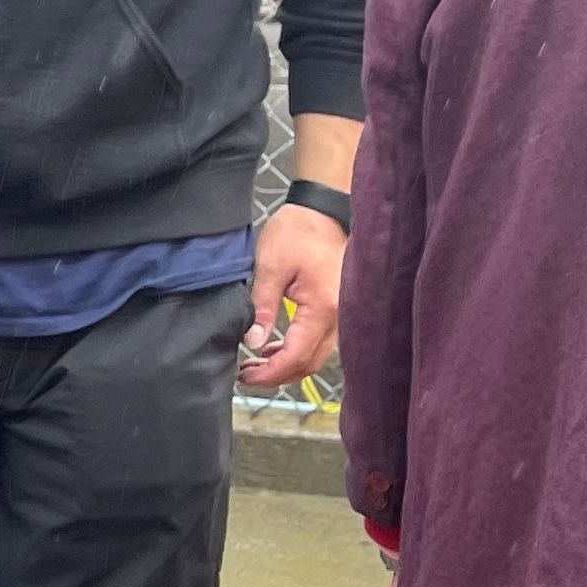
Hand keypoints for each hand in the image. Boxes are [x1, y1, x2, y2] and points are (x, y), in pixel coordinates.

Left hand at [240, 201, 346, 389]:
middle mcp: (339, 316)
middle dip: (277, 374)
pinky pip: (319, 341)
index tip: (245, 376)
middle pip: (310, 362)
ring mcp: (341, 313)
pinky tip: (273, 347)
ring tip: (254, 363)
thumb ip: (262, 307)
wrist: (322, 209)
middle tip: (246, 374)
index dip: (270, 372)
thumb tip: (253, 341)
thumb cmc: (297, 231)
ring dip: (287, 364)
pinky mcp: (337, 308)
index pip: (297, 355)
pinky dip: (297, 350)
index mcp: (323, 307)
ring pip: (316, 355)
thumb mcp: (271, 266)